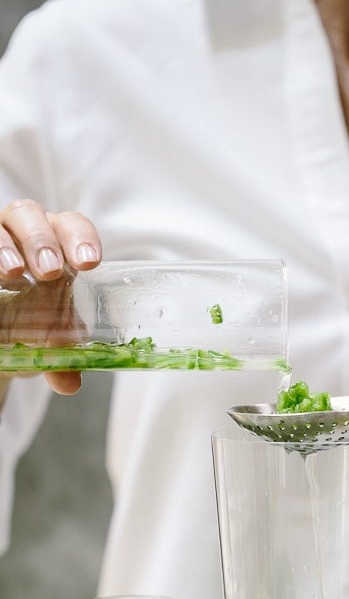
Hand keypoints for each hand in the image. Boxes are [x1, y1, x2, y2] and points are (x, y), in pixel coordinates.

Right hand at [0, 199, 101, 394]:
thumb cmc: (31, 321)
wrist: (3, 333)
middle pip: (29, 215)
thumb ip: (62, 357)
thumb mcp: (48, 339)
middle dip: (41, 240)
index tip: (90, 262)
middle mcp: (22, 231)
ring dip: (4, 247)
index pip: (72, 225)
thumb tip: (69, 382)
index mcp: (57, 244)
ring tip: (12, 274)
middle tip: (49, 271)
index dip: (81, 237)